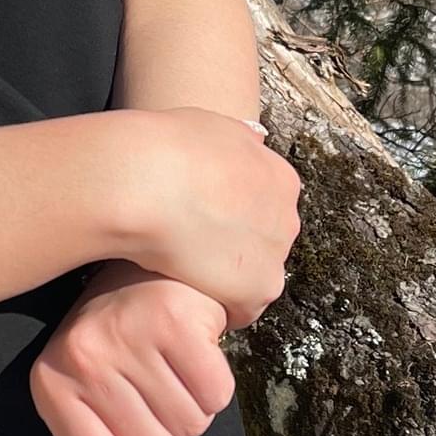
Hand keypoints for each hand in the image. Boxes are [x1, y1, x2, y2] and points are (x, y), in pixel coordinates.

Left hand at [31, 264, 237, 435]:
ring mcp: (126, 337)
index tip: (140, 430)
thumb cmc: (119, 346)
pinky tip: (195, 349)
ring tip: (172, 365)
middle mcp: (81, 360)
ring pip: (191, 426)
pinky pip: (217, 394)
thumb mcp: (92, 409)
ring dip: (194, 406)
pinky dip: (216, 381)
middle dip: (171, 432)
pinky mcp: (173, 318)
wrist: (146, 265)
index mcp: (50, 388)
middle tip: (157, 384)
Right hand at [137, 112, 301, 330]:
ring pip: (254, 277)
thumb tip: (252, 141)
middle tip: (192, 245)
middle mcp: (287, 217)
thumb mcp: (213, 126)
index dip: (233, 217)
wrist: (148, 182)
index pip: (267, 208)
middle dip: (235, 247)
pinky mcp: (256, 290)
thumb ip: (237, 142)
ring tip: (185, 270)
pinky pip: (240, 309)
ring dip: (227, 278)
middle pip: (264, 242)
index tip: (205, 220)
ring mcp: (275, 256)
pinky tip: (188, 290)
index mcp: (280, 178)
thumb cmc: (169, 148)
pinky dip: (218, 305)